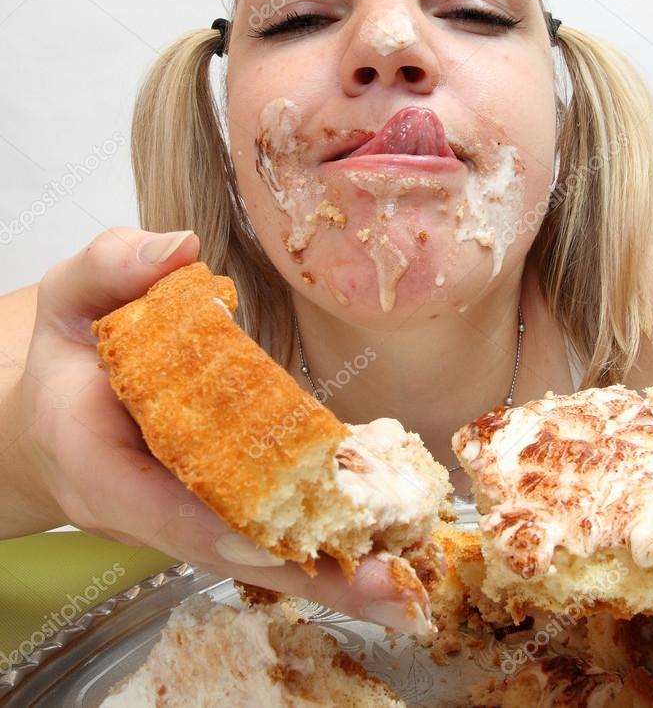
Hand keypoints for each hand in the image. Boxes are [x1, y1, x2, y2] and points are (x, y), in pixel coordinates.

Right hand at [11, 227, 428, 634]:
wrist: (65, 408)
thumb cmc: (73, 352)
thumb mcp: (73, 296)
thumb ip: (112, 266)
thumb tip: (178, 249)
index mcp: (95, 458)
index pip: (150, 502)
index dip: (206, 524)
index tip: (267, 536)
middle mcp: (146, 508)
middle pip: (225, 551)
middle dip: (304, 573)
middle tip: (387, 584)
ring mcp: (187, 518)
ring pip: (260, 557)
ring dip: (333, 575)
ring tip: (406, 583)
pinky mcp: (222, 511)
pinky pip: (274, 537)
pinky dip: (329, 549)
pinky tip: (392, 555)